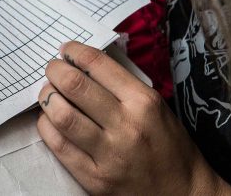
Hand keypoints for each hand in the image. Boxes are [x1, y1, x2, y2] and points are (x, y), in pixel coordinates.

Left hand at [37, 41, 230, 194]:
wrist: (184, 194)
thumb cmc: (168, 144)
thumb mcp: (156, 106)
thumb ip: (122, 85)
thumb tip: (84, 62)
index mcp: (143, 102)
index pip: (98, 64)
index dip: (74, 52)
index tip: (66, 50)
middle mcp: (126, 125)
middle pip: (75, 86)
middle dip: (55, 71)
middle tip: (52, 69)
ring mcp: (108, 154)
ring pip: (62, 115)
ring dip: (46, 98)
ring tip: (47, 93)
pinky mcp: (94, 178)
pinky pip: (59, 146)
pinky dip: (47, 127)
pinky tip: (49, 119)